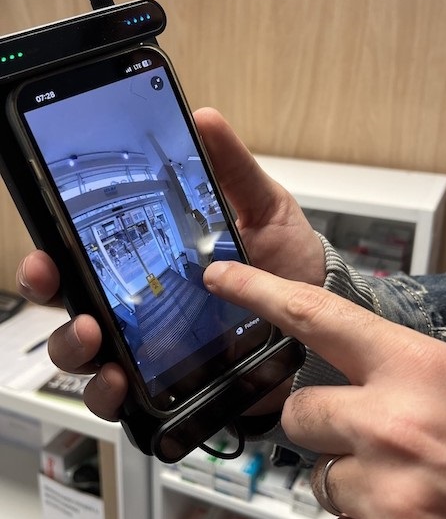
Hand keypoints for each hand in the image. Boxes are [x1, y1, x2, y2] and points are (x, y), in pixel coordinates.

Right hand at [16, 108, 324, 420]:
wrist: (324, 320)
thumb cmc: (288, 261)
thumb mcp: (263, 207)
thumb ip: (232, 168)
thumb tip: (205, 119)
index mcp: (153, 254)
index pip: (86, 252)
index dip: (56, 253)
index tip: (48, 250)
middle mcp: (142, 300)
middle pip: (72, 302)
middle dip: (53, 301)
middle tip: (66, 294)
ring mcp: (151, 346)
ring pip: (86, 354)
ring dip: (76, 350)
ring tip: (94, 342)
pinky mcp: (170, 385)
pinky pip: (124, 398)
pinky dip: (110, 395)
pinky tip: (119, 384)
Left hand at [203, 259, 445, 518]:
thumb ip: (411, 371)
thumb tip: (357, 355)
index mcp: (422, 372)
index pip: (318, 315)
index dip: (259, 290)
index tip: (220, 276)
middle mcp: (394, 427)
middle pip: (301, 410)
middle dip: (325, 426)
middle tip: (376, 443)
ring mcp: (387, 498)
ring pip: (320, 479)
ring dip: (355, 487)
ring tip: (410, 494)